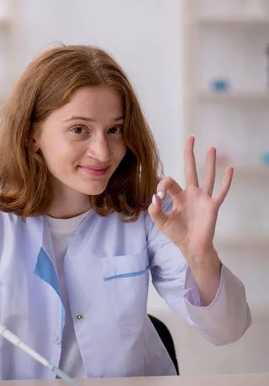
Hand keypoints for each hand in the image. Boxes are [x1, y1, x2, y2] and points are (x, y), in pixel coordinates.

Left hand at [148, 136, 232, 264]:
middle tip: (190, 138)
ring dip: (210, 162)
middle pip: (190, 169)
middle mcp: (191, 194)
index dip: (161, 186)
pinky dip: (226, 181)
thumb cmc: (178, 234)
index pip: (169, 182)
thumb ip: (155, 211)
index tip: (159, 197)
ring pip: (207, 177)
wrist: (192, 248)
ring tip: (211, 148)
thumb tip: (154, 198)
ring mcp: (203, 199)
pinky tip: (230, 169)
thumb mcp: (161, 223)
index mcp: (178, 196)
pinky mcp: (212, 206)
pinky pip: (221, 192)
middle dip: (189, 154)